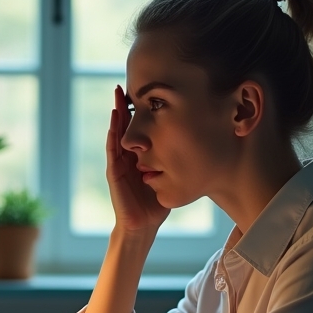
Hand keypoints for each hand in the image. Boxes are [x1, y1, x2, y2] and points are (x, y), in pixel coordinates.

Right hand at [107, 85, 169, 235]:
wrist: (142, 227)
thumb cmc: (155, 205)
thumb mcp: (169, 178)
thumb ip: (176, 165)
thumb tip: (200, 150)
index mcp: (138, 157)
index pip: (137, 130)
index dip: (138, 113)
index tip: (143, 93)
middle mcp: (126, 157)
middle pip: (125, 126)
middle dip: (124, 106)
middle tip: (124, 85)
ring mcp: (118, 164)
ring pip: (117, 133)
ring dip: (116, 113)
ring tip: (118, 95)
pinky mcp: (114, 173)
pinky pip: (113, 149)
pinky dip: (114, 132)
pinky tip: (115, 118)